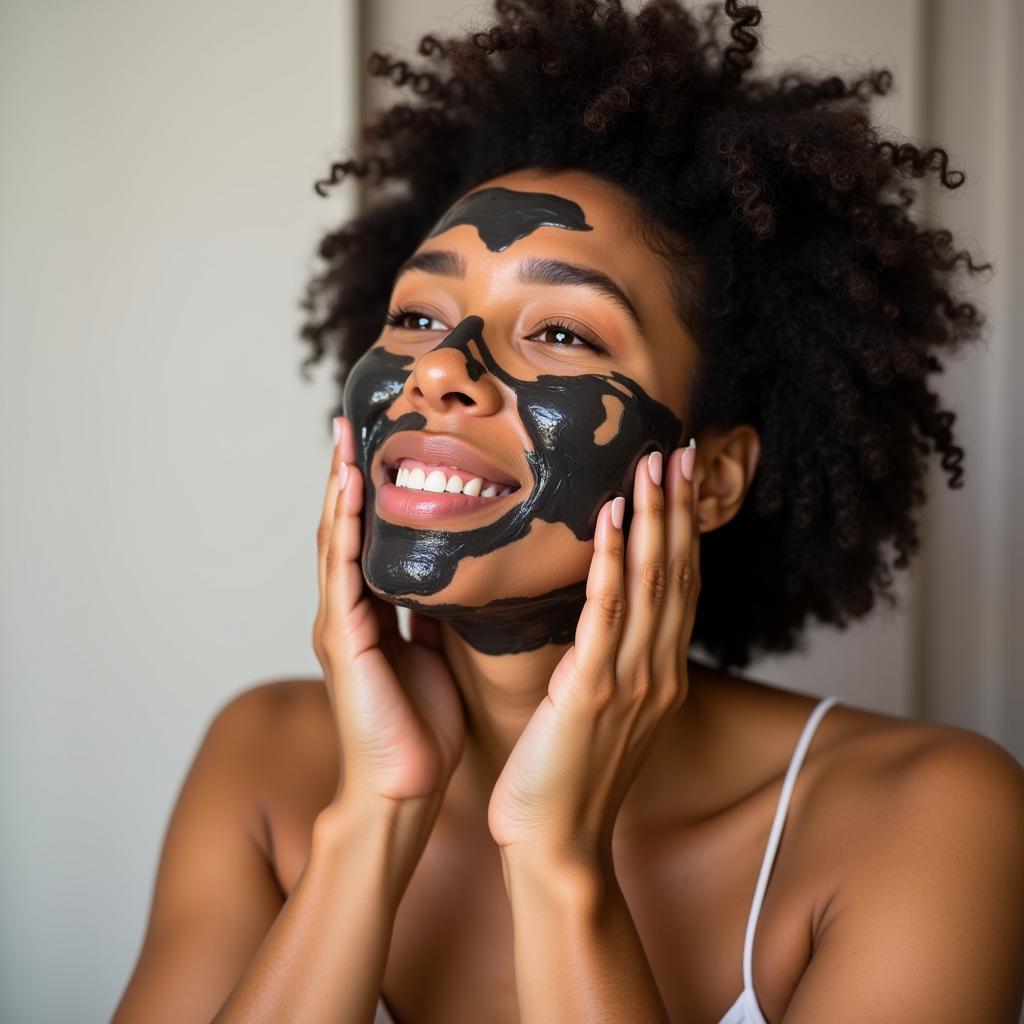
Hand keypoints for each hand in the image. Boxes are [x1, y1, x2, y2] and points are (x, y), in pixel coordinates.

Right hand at [312, 416, 465, 808]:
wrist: (404, 790)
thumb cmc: (423, 730)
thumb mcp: (437, 655)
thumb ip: (436, 615)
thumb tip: (456, 579)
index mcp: (373, 616)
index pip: (369, 542)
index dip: (372, 496)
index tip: (381, 449)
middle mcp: (349, 613)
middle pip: (344, 531)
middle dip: (347, 478)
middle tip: (352, 424)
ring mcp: (340, 624)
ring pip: (334, 541)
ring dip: (338, 488)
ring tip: (342, 439)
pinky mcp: (343, 640)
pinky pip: (341, 572)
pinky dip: (343, 527)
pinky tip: (348, 489)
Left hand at [487, 442, 700, 860]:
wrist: (556, 845)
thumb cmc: (568, 779)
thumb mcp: (602, 713)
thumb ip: (611, 665)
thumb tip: (600, 622)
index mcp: (660, 675)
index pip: (678, 589)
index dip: (681, 531)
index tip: (677, 482)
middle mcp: (658, 671)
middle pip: (676, 574)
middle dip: (677, 509)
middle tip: (675, 452)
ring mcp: (632, 679)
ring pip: (650, 582)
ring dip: (653, 518)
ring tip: (652, 464)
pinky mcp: (595, 687)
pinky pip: (607, 610)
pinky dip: (611, 558)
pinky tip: (611, 516)